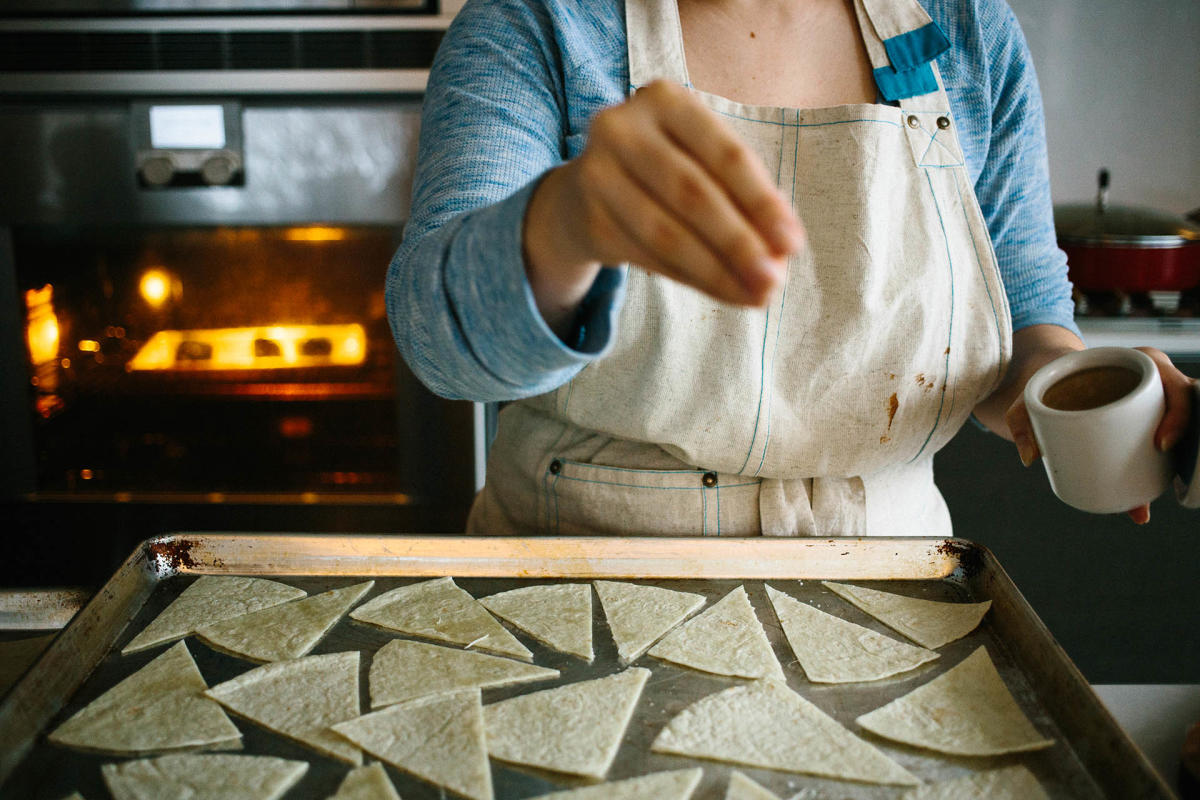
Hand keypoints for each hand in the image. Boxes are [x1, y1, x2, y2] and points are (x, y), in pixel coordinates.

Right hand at [523, 80, 804, 332]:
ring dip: (717, 271)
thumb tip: (780, 253)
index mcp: (663, 99)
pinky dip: (691, 279)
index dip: (762, 202)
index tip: (793, 244)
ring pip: (667, 234)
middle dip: (739, 243)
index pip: (725, 155)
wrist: (583, 194)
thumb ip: (741, 197)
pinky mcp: (588, 220)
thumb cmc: (664, 171)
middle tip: (775, 281)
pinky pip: (648, 257)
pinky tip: (723, 292)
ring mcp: (596, 174)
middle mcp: (622, 129)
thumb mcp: (701, 162)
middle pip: (693, 194)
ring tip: (755, 295)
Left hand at [1005, 346, 1195, 523]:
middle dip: (1181, 438)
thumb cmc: (1048, 382)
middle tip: (1155, 463)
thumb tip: (1029, 457)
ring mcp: (1151, 408)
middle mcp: (1152, 384)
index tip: (1160, 443)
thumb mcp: (1032, 393)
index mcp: (1135, 365)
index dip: (1178, 413)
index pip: (1173, 383)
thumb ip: (1021, 417)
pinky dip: (1153, 479)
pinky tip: (1140, 509)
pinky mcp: (1145, 429)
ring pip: (1177, 435)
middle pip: (1183, 409)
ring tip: (1141, 503)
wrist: (1052, 379)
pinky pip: (1161, 451)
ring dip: (1171, 468)